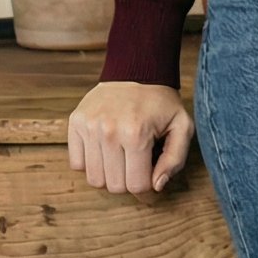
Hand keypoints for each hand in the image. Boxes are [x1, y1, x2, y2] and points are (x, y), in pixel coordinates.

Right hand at [68, 81, 193, 196]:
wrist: (136, 70)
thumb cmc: (161, 103)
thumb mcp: (182, 126)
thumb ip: (175, 159)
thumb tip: (156, 186)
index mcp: (137, 135)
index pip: (137, 186)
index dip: (147, 187)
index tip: (150, 176)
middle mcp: (109, 132)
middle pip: (114, 186)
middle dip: (128, 181)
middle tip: (137, 164)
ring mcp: (89, 127)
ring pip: (94, 179)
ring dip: (109, 175)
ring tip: (122, 157)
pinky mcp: (75, 123)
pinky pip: (77, 164)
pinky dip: (91, 164)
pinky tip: (105, 150)